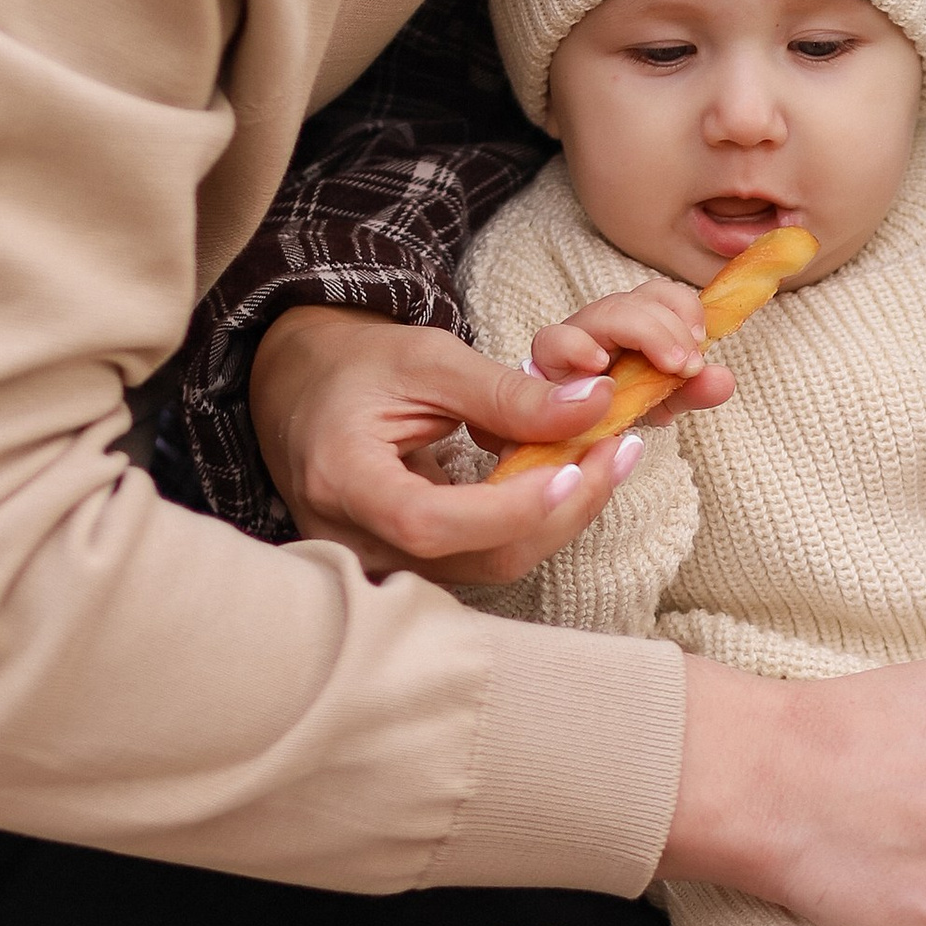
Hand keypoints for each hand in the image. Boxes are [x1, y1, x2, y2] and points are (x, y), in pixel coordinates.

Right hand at [247, 302, 732, 585]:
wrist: (305, 394)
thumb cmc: (358, 368)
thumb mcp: (428, 358)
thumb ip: (506, 393)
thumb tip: (594, 407)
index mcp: (341, 479)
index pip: (427, 521)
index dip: (507, 508)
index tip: (574, 469)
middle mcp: (355, 540)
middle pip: (474, 559)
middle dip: (560, 512)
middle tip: (620, 451)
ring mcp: (382, 564)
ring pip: (490, 567)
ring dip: (559, 517)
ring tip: (604, 458)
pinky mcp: (411, 567)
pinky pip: (484, 560)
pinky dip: (534, 522)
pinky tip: (567, 479)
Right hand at [530, 275, 732, 398]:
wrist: (574, 439)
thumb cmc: (619, 409)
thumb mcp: (665, 401)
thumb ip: (694, 389)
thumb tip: (723, 379)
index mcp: (635, 323)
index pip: (659, 293)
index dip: (684, 308)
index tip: (701, 341)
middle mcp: (605, 323)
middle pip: (634, 299)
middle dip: (668, 328)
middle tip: (687, 366)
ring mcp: (574, 338)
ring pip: (604, 312)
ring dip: (642, 333)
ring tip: (665, 367)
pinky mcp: (545, 360)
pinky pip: (553, 340)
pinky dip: (577, 347)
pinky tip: (600, 366)